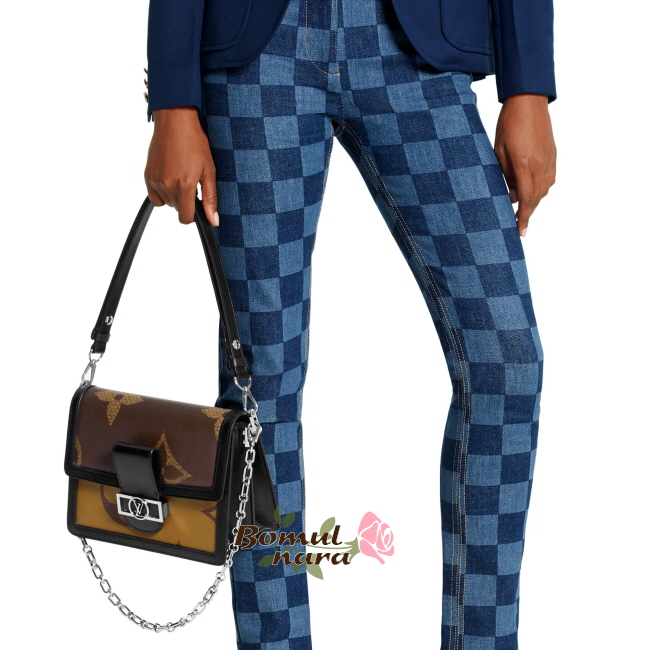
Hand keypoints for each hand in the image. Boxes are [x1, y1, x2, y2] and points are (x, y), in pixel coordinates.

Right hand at [144, 106, 218, 225]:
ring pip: (166, 202)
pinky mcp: (147, 175)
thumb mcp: (209, 171)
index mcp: (185, 185)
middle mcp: (167, 185)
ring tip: (180, 176)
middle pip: (177, 209)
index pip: (185, 218)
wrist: (175, 122)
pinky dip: (161, 192)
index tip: (197, 206)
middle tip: (191, 182)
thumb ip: (210, 199)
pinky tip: (169, 179)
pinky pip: (154, 196)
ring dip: (173, 196)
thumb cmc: (194, 143)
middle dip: (185, 201)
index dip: (193, 215)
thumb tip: (213, 221)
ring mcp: (155, 180)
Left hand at [494, 93, 555, 236]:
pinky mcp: (554, 154)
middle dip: (528, 213)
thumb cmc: (508, 124)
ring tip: (523, 209)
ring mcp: (549, 160)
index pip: (525, 199)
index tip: (520, 231)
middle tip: (520, 225)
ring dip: (535, 201)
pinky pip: (550, 179)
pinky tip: (532, 191)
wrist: (528, 101)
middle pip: (537, 198)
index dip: (523, 217)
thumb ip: (504, 175)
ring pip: (545, 190)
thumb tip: (510, 195)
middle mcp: (540, 164)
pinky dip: (541, 189)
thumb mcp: (498, 152)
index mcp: (524, 164)